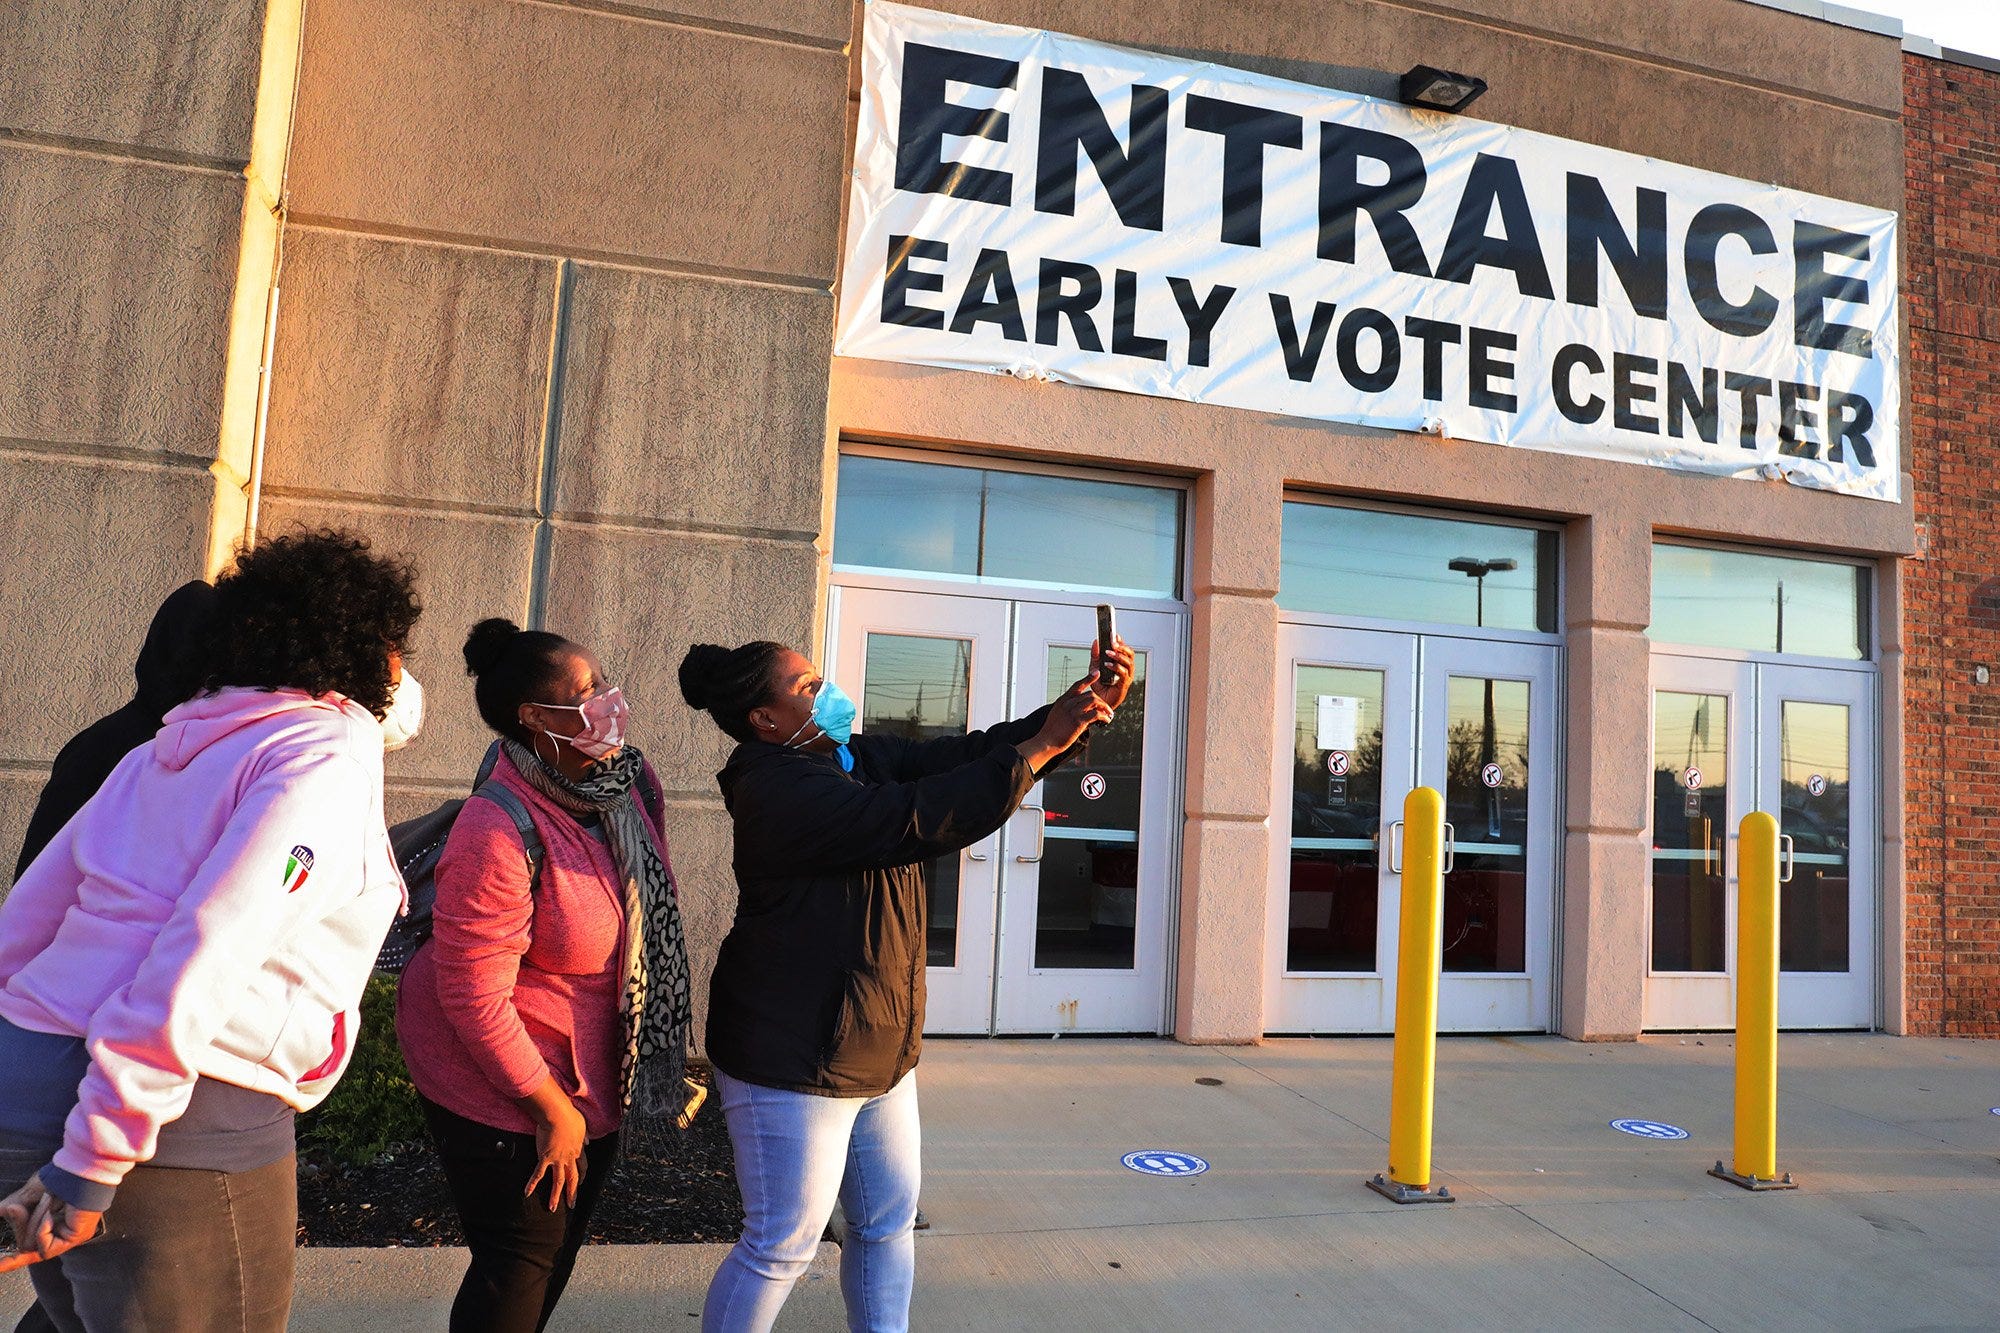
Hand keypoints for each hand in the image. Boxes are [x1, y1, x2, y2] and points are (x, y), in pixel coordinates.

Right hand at [0, 1174, 101, 1272]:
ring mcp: (69, 1236)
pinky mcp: (75, 1238)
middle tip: (16, 1208)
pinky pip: (45, 1248)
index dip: (12, 1260)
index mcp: (53, 1223)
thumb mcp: (30, 1194)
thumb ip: (15, 1209)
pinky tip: (50, 1213)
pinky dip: (42, 1229)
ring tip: (45, 1200)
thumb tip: (2, 1210)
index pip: (30, 1248)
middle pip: (26, 1246)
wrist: (79, 1170)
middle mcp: (62, 1232)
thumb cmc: (61, 1176)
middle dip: (21, 1226)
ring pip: (32, 1246)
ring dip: (33, 1222)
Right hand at [521, 1080, 587, 1211]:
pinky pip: (538, 1174)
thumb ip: (585, 1136)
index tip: (580, 1183)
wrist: (558, 1115)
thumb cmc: (570, 1116)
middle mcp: (569, 1158)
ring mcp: (557, 1159)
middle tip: (572, 1205)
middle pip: (572, 1179)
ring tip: (552, 1209)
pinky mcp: (545, 1158)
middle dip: (572, 1193)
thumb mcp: (582, 1126)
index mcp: (578, 1150)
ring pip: (558, 1182)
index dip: (581, 1176)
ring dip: (555, 1196)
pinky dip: (532, 1184)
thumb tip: (588, 1142)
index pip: (582, 1167)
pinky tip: (527, 1193)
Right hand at [1018, 675, 1114, 769]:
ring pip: (1094, 701)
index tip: (1096, 673)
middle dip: (1101, 701)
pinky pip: (1096, 714)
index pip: (1077, 685)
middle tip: (1106, 709)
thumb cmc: (1052, 730)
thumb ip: (1069, 708)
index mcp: (1063, 700)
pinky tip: (1106, 721)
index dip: (1088, 678)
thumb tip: (1083, 710)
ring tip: (1109, 714)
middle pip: (1090, 694)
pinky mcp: (1078, 721)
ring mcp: (1073, 712)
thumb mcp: (1057, 714)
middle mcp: (1068, 703)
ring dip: (1105, 708)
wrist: (1046, 741)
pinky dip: (1104, 716)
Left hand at [1088, 636, 1136, 713]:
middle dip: (1122, 647)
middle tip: (1113, 643)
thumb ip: (1095, 655)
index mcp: (1121, 663)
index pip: (1124, 649)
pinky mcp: (1124, 685)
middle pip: (1130, 654)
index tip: (1114, 635)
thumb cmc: (1098, 685)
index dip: (1121, 641)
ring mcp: (1127, 677)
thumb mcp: (1094, 666)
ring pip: (1129, 663)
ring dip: (1119, 656)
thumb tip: (1096, 641)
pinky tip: (1107, 664)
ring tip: (1109, 653)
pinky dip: (1116, 667)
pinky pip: (1123, 673)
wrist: (1097, 701)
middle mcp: (1126, 669)